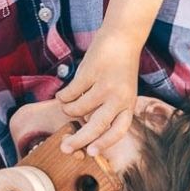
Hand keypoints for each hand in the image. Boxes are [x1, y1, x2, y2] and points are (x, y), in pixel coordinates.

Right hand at [56, 28, 138, 154]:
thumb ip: (107, 110)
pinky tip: (62, 95)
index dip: (104, 142)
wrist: (122, 38)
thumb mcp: (121, 92)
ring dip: (68, 110)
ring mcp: (105, 84)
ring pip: (79, 108)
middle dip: (79, 139)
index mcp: (128, 105)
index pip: (118, 130)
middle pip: (97, 125)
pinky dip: (63, 96)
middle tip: (64, 147)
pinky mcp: (91, 72)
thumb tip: (84, 130)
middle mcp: (119, 97)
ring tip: (66, 106)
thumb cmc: (119, 69)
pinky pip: (71, 92)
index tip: (91, 152)